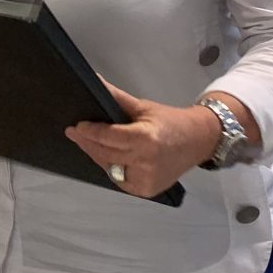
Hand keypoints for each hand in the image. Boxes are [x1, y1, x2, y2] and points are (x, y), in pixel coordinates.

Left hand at [64, 80, 217, 199]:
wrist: (199, 140)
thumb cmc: (171, 121)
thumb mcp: (143, 107)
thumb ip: (117, 98)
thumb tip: (95, 82)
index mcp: (145, 139)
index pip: (109, 137)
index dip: (91, 132)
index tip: (76, 126)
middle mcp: (145, 162)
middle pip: (105, 154)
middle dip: (87, 143)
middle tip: (73, 133)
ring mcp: (146, 179)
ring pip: (110, 169)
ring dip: (97, 156)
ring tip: (86, 143)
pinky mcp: (147, 190)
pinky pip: (120, 180)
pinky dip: (112, 169)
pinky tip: (105, 157)